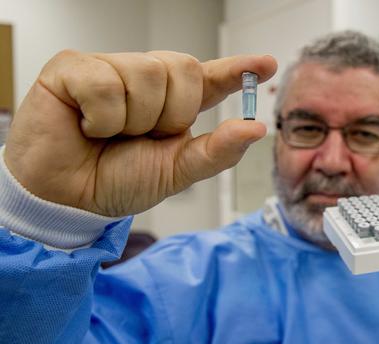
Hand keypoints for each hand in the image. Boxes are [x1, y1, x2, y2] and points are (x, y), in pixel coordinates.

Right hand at [4, 50, 276, 216]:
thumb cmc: (117, 181)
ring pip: (147, 74)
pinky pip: (106, 82)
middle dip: (170, 113)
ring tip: (108, 133)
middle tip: (141, 136)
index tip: (267, 65)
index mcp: (172, 103)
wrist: (67, 199)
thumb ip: (216, 151)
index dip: (238, 70)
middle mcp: (145, 80)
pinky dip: (101, 117)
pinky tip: (86, 126)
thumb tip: (255, 128)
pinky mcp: (74, 68)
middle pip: (184, 69)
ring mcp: (110, 69)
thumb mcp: (176, 171)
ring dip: (133, 119)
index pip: (211, 78)